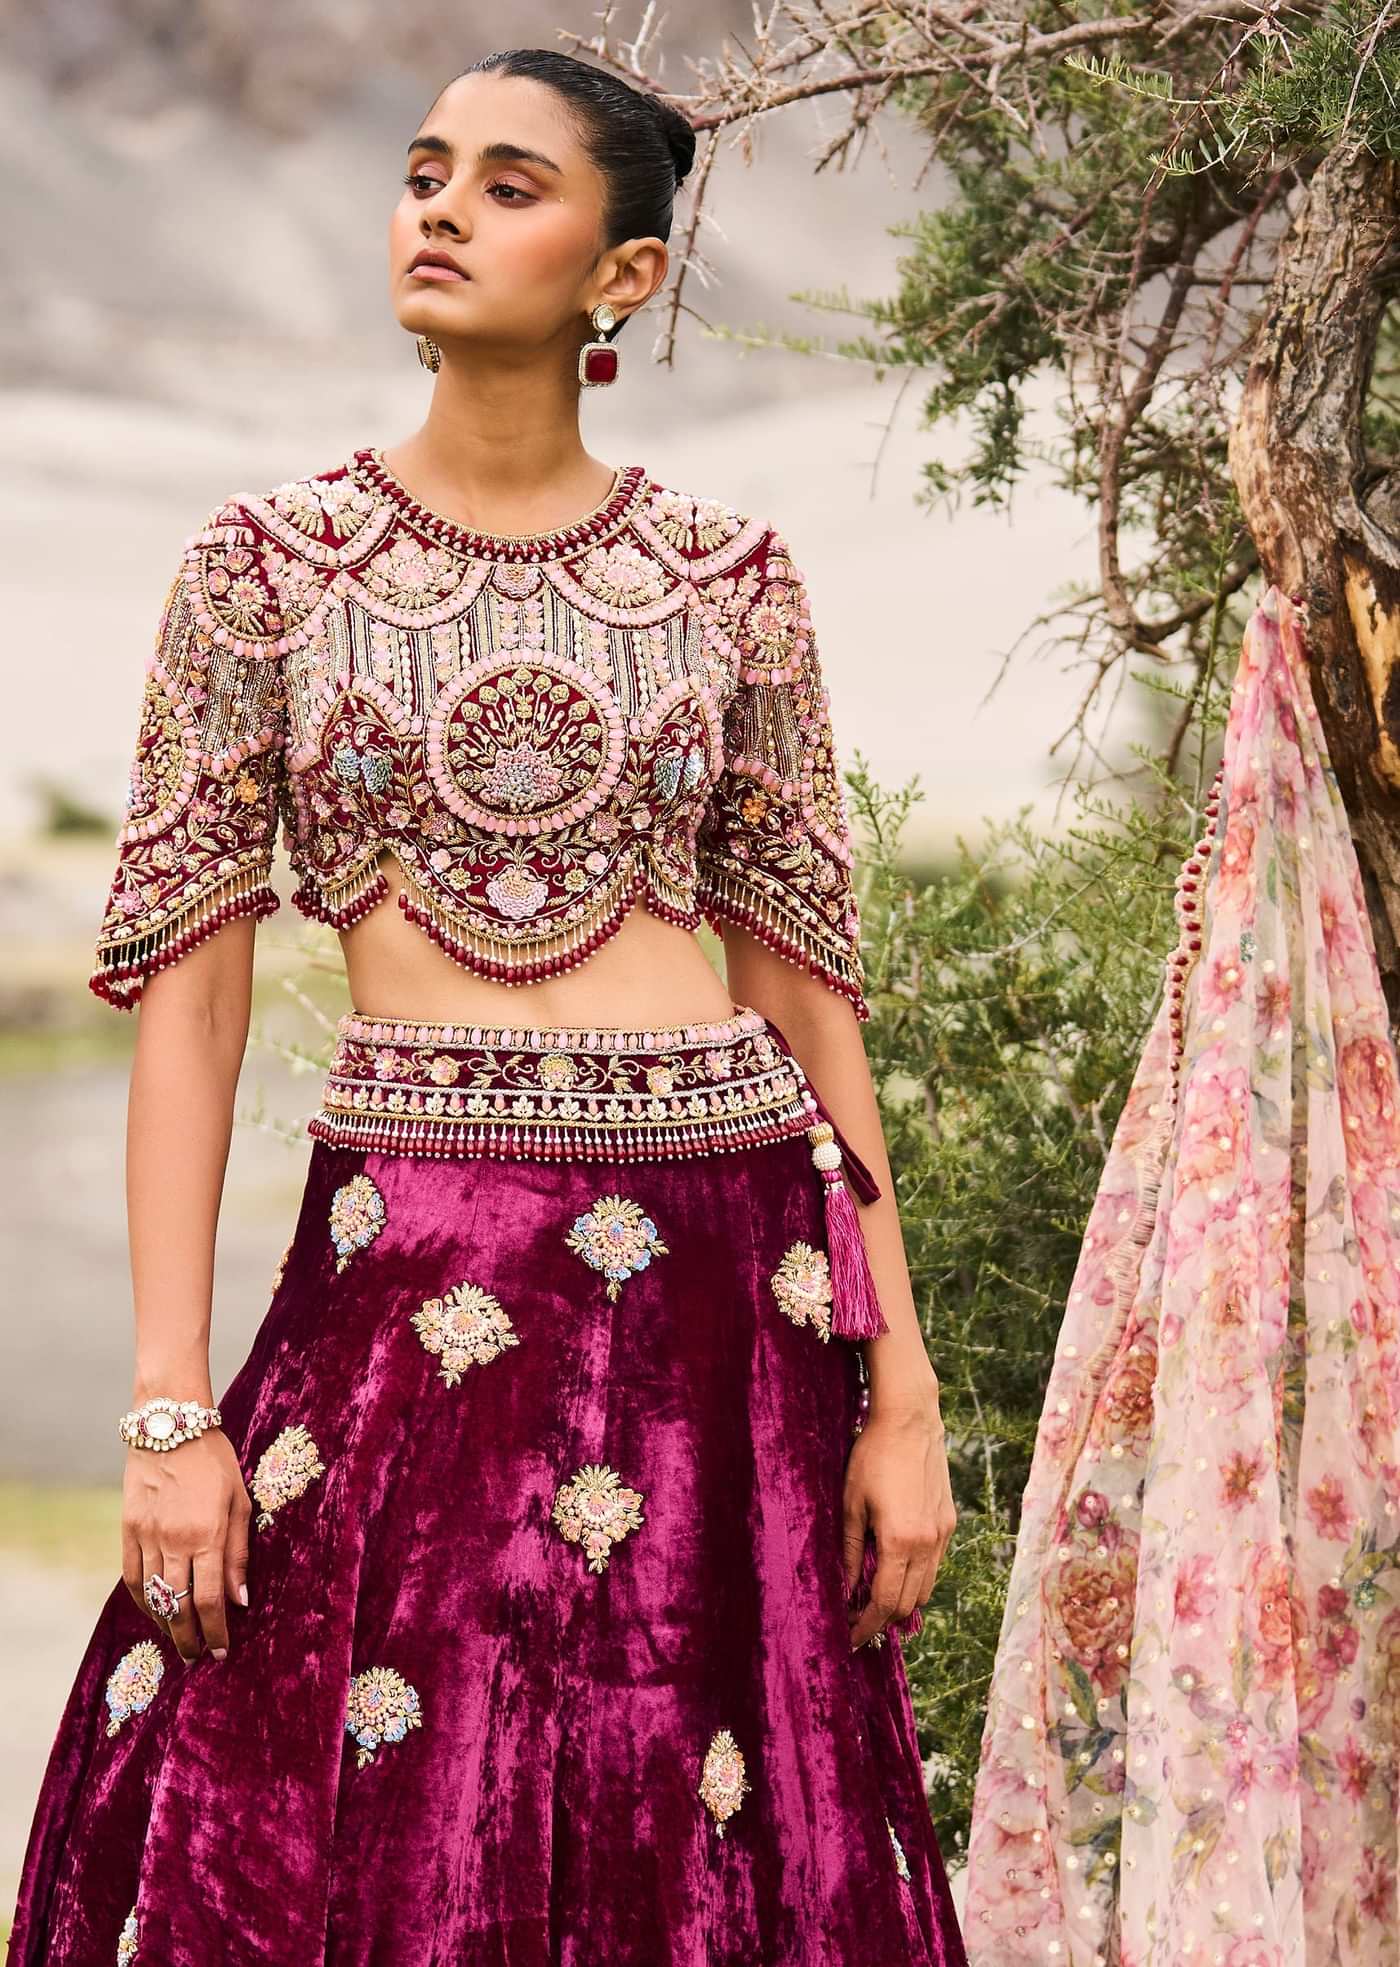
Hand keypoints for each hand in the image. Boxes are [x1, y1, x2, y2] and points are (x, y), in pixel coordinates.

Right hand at [121, 1429, 251, 1663]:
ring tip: (180, 1640)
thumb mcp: (240, 1501)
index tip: (221, 1652)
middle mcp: (174, 1541)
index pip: (209, 1600)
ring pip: (154, 1596)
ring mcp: (147, 1536)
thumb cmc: (215, 1461)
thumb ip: (239, 1553)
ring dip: (167, 1624)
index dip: (216, 1631)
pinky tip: (155, 1611)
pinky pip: (133, 1577)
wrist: (171, 1427)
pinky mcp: (128, 1529)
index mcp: (208, 1534)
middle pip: (178, 1606)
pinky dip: (143, 1600)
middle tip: (199, 1657)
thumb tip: (240, 1600)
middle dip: (190, 1638)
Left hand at [842, 1400, 954, 1648]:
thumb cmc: (873, 1458)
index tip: (851, 1639)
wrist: (910, 1421)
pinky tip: (894, 1567)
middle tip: (858, 1621)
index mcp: (900, 1542)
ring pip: (926, 1588)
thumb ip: (848, 1551)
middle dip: (884, 1619)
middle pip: (909, 1604)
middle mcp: (928, 1544)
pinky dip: (915, 1577)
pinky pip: (934, 1565)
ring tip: (874, 1597)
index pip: (885, 1602)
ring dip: (902, 1600)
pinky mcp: (948, 1522)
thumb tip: (843, 1590)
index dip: (867, 1626)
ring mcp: (942, 1534)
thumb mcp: (850, 1505)